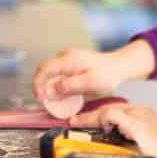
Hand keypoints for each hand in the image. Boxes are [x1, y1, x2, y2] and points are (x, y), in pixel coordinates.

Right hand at [32, 40, 156, 102]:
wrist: (119, 66)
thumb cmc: (107, 75)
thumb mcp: (89, 84)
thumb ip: (68, 87)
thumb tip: (49, 92)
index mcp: (68, 59)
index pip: (44, 69)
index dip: (37, 84)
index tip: (39, 99)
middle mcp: (65, 56)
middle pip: (44, 70)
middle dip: (41, 86)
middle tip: (44, 102)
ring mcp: (67, 58)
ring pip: (50, 72)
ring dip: (48, 86)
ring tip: (52, 100)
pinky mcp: (70, 63)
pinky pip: (57, 73)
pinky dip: (55, 84)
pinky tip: (61, 94)